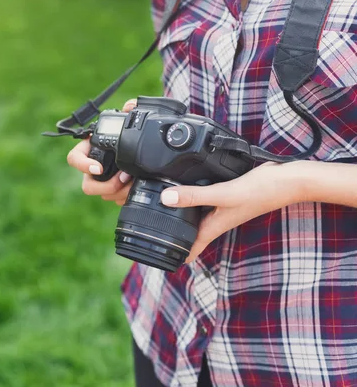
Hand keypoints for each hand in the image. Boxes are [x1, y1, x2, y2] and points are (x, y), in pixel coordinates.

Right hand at [66, 99, 137, 204]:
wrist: (144, 147)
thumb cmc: (130, 132)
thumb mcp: (131, 118)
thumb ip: (131, 108)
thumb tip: (130, 106)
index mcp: (90, 149)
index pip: (74, 158)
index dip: (83, 165)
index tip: (98, 168)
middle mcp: (92, 167)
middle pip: (88, 185)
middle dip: (107, 186)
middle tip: (124, 178)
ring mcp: (102, 182)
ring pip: (103, 196)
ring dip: (119, 193)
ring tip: (134, 183)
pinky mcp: (114, 191)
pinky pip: (115, 200)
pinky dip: (125, 197)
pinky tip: (136, 188)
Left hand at [160, 162, 305, 263]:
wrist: (288, 181)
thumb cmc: (261, 191)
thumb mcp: (223, 194)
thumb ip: (194, 196)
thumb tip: (166, 198)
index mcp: (213, 226)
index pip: (190, 250)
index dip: (172, 257)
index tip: (154, 256)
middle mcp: (216, 220)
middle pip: (188, 234)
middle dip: (170, 236)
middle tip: (148, 232)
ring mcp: (221, 209)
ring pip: (195, 217)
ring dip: (180, 216)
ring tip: (158, 212)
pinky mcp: (225, 196)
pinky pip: (203, 201)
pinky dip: (192, 198)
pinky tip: (183, 187)